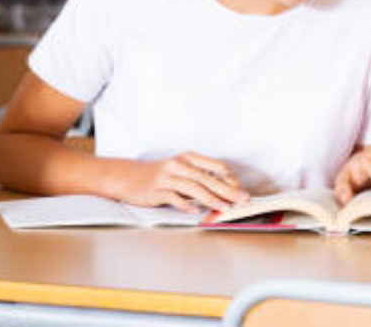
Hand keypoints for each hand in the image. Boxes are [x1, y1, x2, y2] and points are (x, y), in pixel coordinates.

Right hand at [110, 151, 248, 213]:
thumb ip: (199, 177)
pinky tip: (195, 211)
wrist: (128, 177)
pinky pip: (174, 197)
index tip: (241, 191)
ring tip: (224, 208)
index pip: (215, 166)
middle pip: (207, 178)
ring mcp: (167, 177)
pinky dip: (185, 205)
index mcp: (187, 158)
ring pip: (193, 187)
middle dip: (227, 190)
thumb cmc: (158, 175)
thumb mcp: (180, 169)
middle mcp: (178, 165)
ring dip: (211, 199)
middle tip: (242, 199)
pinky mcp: (156, 190)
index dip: (230, 179)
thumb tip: (224, 191)